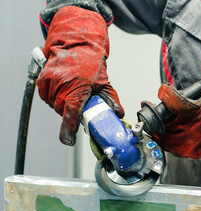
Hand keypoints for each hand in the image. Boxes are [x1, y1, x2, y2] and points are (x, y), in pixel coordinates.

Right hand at [36, 6, 123, 145]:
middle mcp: (63, 86)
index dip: (69, 130)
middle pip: (62, 111)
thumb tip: (118, 114)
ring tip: (70, 93)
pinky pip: (45, 95)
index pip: (71, 115)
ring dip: (60, 103)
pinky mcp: (43, 78)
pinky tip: (61, 88)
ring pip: (52, 104)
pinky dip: (51, 96)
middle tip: (76, 104)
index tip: (69, 140)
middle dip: (69, 111)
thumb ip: (111, 100)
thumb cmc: (92, 62)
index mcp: (79, 89)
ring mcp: (51, 81)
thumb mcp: (105, 82)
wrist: (78, 42)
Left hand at [153, 63, 200, 181]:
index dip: (165, 92)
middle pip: (160, 117)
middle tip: (155, 106)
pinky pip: (165, 143)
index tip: (164, 91)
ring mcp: (182, 140)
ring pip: (161, 131)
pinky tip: (166, 130)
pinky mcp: (181, 150)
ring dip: (159, 124)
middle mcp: (184, 126)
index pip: (170, 99)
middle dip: (158, 111)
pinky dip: (163, 136)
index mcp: (191, 111)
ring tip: (161, 118)